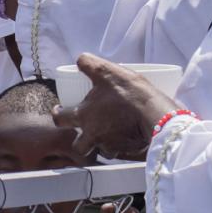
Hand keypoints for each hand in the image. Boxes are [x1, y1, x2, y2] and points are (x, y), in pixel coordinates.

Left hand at [53, 54, 180, 159]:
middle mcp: (92, 135)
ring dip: (104, 144)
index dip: (58, 114)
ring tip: (112, 133)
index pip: (60, 119)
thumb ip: (89, 64)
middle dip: (81, 142)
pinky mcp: (126, 152)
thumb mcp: (107, 71)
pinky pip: (120, 152)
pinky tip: (128, 137)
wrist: (154, 113)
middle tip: (87, 133)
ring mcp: (109, 146)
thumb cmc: (129, 93)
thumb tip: (80, 59)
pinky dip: (122, 146)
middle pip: (78, 146)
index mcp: (84, 116)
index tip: (59, 111)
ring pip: (101, 150)